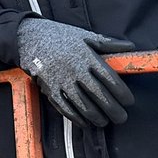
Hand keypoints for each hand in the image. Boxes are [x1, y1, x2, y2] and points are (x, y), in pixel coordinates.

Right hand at [16, 18, 134, 126]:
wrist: (28, 37)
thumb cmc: (59, 36)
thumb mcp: (84, 36)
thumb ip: (108, 43)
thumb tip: (130, 46)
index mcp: (86, 56)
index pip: (110, 79)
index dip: (122, 93)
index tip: (128, 101)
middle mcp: (75, 70)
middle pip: (99, 95)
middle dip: (113, 110)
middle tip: (120, 117)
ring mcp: (60, 80)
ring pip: (82, 104)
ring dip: (96, 117)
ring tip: (103, 122)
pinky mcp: (48, 88)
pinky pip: (63, 107)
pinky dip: (75, 117)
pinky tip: (84, 122)